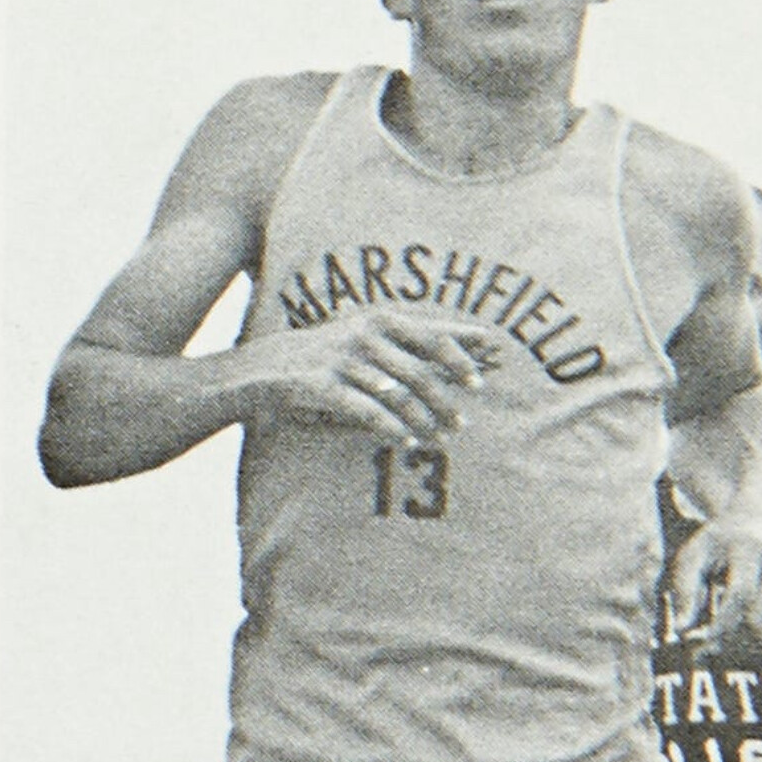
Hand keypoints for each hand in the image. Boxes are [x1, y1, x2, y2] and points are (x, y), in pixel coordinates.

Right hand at [238, 310, 494, 441]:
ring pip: (398, 393)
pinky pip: (367, 410)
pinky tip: (407, 440)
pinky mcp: (325, 384)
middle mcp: (365, 334)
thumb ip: (408, 354)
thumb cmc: (328, 359)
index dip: (466, 349)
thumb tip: (462, 368)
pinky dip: (391, 426)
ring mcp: (344, 358)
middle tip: (463, 422)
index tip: (495, 361)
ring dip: (424, 418)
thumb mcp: (367, 346)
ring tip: (441, 437)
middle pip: (421, 368)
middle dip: (447, 396)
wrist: (266, 369)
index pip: (433, 333)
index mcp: (381, 321)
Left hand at [671, 517, 761, 649]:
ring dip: (744, 641)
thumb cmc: (716, 546)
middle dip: (730, 635)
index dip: (722, 623)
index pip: (741, 594)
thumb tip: (680, 629)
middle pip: (756, 620)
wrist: (756, 524)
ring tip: (725, 624)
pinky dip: (758, 638)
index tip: (703, 641)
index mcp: (751, 550)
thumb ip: (685, 591)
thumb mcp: (692, 557)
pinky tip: (744, 620)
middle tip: (707, 635)